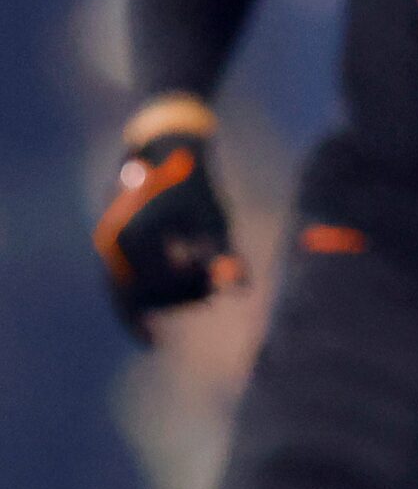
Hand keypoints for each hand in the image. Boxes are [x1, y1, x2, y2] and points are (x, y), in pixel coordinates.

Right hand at [94, 98, 244, 336]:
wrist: (165, 154)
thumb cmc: (195, 186)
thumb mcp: (214, 219)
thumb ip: (224, 254)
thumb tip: (241, 290)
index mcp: (136, 236)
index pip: (160, 289)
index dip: (190, 293)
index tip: (215, 286)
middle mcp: (112, 244)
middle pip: (142, 298)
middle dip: (178, 299)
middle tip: (211, 290)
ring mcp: (106, 248)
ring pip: (130, 297)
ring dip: (163, 300)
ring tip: (198, 289)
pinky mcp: (109, 251)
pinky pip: (118, 290)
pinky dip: (136, 309)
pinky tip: (150, 335)